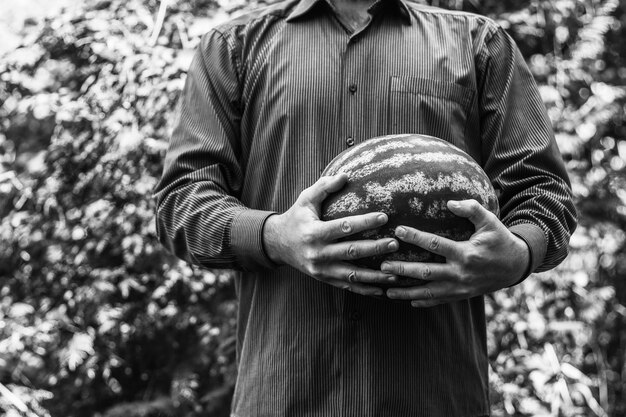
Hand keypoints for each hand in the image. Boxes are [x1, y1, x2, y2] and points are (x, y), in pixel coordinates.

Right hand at [263, 174, 398, 296]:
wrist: (277, 244)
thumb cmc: (296, 217)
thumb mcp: (305, 199)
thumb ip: (324, 186)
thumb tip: (346, 175)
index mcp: (314, 232)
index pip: (343, 227)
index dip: (364, 222)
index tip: (384, 216)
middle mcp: (317, 253)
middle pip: (351, 252)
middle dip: (374, 248)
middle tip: (395, 243)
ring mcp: (321, 269)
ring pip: (352, 275)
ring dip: (374, 276)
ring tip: (394, 274)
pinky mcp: (324, 279)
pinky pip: (348, 286)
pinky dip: (365, 289)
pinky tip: (382, 290)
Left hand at [382, 199, 529, 306]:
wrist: (516, 266)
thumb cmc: (500, 240)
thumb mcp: (490, 221)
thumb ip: (471, 209)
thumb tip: (450, 202)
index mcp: (466, 253)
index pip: (435, 244)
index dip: (416, 237)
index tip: (398, 231)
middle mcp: (460, 273)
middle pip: (426, 272)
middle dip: (403, 270)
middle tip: (382, 267)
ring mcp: (460, 287)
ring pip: (429, 291)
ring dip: (407, 292)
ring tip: (387, 291)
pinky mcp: (462, 295)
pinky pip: (439, 301)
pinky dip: (423, 302)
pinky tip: (408, 301)